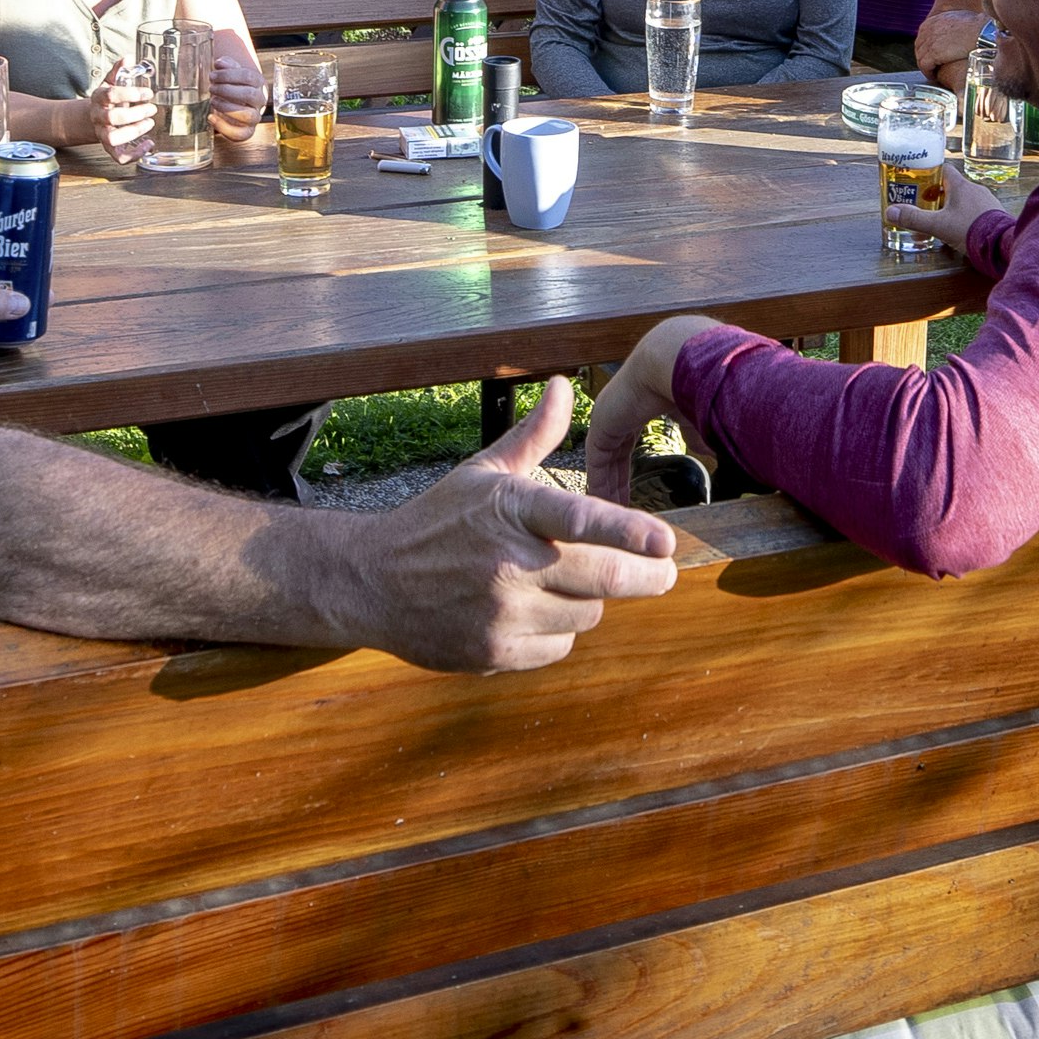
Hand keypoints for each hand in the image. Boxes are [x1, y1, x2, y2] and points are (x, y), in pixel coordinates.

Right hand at [80, 62, 153, 163]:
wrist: (94, 117)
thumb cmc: (108, 99)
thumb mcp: (111, 82)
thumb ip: (119, 71)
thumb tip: (128, 58)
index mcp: (98, 98)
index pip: (110, 94)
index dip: (130, 93)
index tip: (148, 93)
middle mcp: (98, 117)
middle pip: (113, 117)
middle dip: (136, 113)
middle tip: (152, 109)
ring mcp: (102, 133)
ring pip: (113, 138)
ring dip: (134, 131)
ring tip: (149, 123)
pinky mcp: (109, 147)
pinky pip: (119, 157)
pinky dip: (135, 154)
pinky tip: (149, 144)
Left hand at [207, 50, 266, 140]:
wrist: (238, 102)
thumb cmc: (233, 85)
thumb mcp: (231, 72)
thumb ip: (227, 65)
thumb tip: (220, 63)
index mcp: (258, 83)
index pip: (249, 77)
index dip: (228, 75)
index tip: (213, 75)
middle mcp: (260, 101)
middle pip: (250, 95)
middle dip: (227, 90)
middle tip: (212, 87)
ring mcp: (255, 117)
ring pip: (248, 115)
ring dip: (227, 107)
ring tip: (212, 100)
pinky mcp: (246, 132)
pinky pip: (240, 134)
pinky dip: (223, 127)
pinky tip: (211, 117)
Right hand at [342, 379, 680, 670]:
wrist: (372, 582)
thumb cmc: (436, 522)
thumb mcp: (483, 472)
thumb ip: (533, 435)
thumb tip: (564, 385)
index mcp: (510, 509)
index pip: (579, 519)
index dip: (628, 532)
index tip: (666, 543)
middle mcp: (509, 563)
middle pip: (602, 578)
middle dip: (645, 577)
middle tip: (662, 572)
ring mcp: (501, 613)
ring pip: (586, 613)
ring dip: (590, 599)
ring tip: (566, 582)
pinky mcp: (496, 654)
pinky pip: (559, 646)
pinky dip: (559, 631)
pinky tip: (534, 611)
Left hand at [580, 316, 709, 508]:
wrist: (678, 358)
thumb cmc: (697, 378)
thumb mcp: (699, 413)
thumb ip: (697, 432)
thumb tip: (709, 450)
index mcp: (646, 400)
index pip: (636, 438)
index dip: (636, 463)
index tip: (641, 487)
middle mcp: (624, 407)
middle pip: (619, 453)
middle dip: (621, 480)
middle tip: (623, 509)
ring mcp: (610, 414)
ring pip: (607, 460)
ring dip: (611, 486)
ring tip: (614, 515)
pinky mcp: (601, 423)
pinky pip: (598, 461)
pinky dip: (602, 483)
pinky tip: (605, 505)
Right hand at [880, 174, 1001, 253]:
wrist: (1001, 245)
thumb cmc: (970, 230)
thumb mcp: (938, 226)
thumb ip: (914, 219)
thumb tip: (891, 212)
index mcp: (961, 186)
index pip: (944, 170)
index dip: (931, 173)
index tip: (920, 181)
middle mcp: (976, 189)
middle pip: (953, 186)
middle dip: (939, 194)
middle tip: (926, 204)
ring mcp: (988, 202)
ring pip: (966, 199)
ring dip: (954, 206)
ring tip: (942, 219)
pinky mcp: (995, 215)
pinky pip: (977, 210)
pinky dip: (967, 216)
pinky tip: (961, 229)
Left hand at [910, 7, 984, 88]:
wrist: (982, 33)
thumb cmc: (977, 27)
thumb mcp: (959, 20)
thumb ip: (950, 26)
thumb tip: (954, 32)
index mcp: (932, 22)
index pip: (922, 38)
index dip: (927, 49)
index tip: (933, 56)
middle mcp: (927, 30)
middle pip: (919, 48)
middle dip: (926, 58)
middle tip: (933, 66)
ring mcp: (929, 42)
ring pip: (921, 58)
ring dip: (927, 67)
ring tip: (934, 73)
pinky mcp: (933, 54)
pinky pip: (924, 66)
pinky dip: (928, 72)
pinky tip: (934, 76)